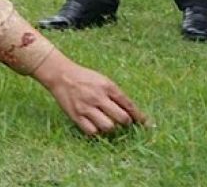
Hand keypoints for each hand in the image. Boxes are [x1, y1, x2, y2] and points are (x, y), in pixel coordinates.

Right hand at [32, 50, 146, 136]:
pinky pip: (92, 131)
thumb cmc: (84, 78)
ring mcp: (86, 107)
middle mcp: (98, 97)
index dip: (139, 117)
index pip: (129, 105)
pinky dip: (96, 131)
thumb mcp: (103, 80)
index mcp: (107, 87)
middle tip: (123, 121)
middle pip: (122, 118)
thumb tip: (131, 111)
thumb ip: (116, 95)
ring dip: (111, 127)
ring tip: (107, 122)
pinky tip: (95, 125)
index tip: (146, 124)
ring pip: (108, 127)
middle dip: (126, 122)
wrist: (61, 75)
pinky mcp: (76, 115)